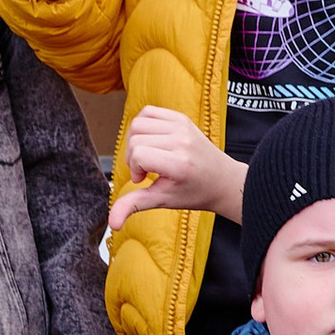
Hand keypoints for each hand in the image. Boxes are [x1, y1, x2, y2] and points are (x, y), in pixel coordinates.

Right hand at [109, 105, 245, 236]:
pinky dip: (143, 126)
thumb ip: (135, 205)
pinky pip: (148, 112)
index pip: (139, 154)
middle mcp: (181, 140)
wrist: (222, 181)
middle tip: (146, 170)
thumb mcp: (163, 201)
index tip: (143, 179)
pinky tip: (151, 141)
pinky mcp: (181, 118)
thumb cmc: (195, 192)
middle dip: (133, 157)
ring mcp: (182, 126)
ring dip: (136, 141)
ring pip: (138, 123)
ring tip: (148, 155)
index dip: (134, 168)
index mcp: (178, 163)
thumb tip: (113, 222)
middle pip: (135, 138)